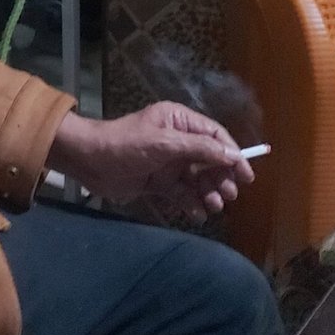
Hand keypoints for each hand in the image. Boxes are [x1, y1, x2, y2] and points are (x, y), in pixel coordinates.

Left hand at [46, 103, 253, 223]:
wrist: (88, 162)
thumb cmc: (125, 144)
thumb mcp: (164, 143)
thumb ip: (199, 149)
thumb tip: (233, 155)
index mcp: (179, 121)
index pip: (215, 135)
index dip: (233, 154)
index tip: (246, 175)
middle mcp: (177, 140)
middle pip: (210, 160)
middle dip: (221, 178)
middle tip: (228, 195)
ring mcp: (168, 163)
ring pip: (198, 180)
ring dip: (208, 193)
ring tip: (213, 206)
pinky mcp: (158, 182)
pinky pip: (182, 193)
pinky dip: (191, 204)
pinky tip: (196, 213)